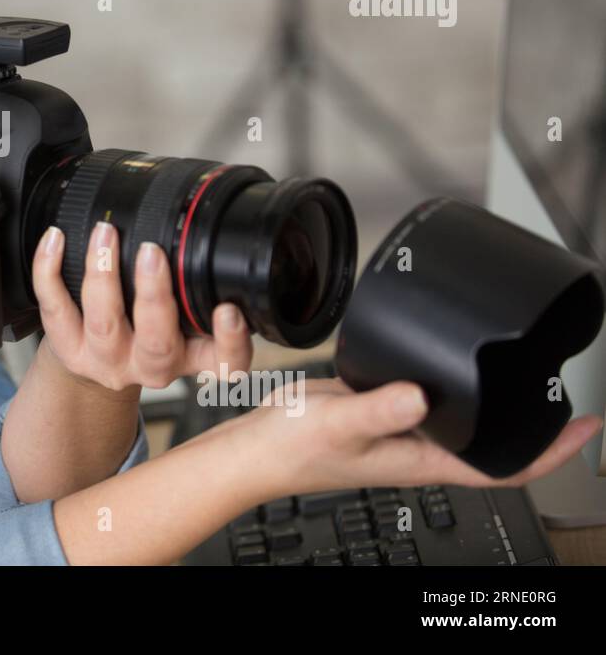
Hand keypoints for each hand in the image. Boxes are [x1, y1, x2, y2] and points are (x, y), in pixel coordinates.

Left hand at [31, 221, 252, 393]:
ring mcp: (107, 360)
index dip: (231, 341)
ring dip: (103, 274)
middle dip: (154, 294)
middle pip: (156, 340)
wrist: (97, 361)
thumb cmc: (148, 328)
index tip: (228, 310)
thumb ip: (200, 289)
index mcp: (191, 356)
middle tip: (153, 252)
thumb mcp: (184, 319)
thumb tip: (215, 228)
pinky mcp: (68, 348)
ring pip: (104, 322)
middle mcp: (151, 365)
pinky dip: (50, 270)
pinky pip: (55, 309)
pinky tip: (55, 239)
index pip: (224, 362)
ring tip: (105, 234)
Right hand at [241, 377, 603, 495]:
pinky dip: (455, 384)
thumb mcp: (338, 423)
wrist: (256, 446)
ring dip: (497, 403)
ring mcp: (401, 428)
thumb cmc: (291, 450)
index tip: (585, 427)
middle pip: (493, 444)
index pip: (503, 466)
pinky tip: (453, 361)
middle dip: (536, 426)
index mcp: (421, 460)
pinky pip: (430, 399)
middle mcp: (419, 446)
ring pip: (464, 420)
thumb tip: (422, 395)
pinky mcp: (381, 407)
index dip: (551, 451)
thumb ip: (379, 407)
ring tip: (527, 376)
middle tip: (567, 397)